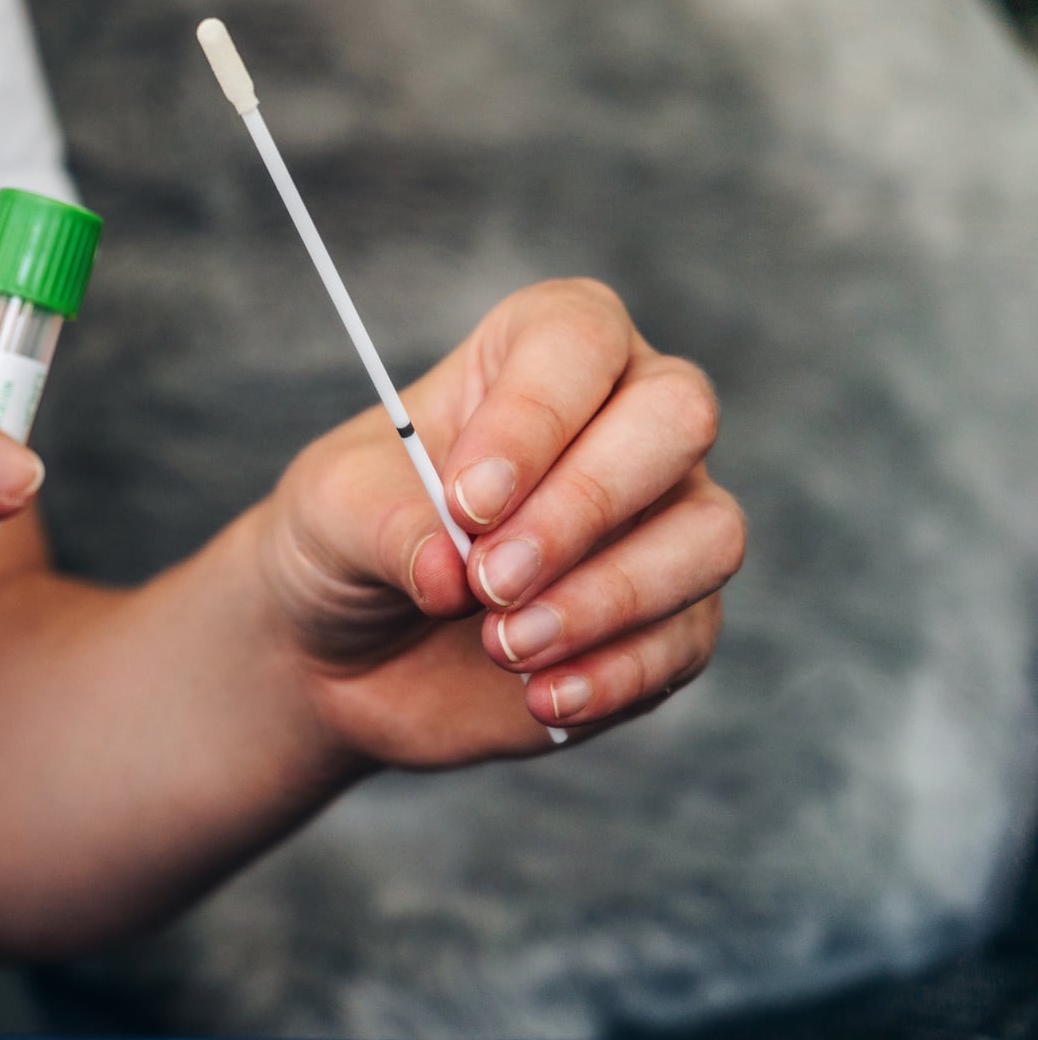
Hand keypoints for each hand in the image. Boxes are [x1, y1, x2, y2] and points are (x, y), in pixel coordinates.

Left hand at [253, 279, 744, 767]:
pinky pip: (686, 637)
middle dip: (583, 508)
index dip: (533, 419)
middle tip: (489, 581)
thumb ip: (387, 525)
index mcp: (541, 349)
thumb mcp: (332, 510)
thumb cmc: (350, 533)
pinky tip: (540, 697)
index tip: (466, 503)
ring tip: (504, 646)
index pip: (579, 341)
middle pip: (676, 417)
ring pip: (707, 534)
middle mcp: (626, 416)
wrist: (347, 642)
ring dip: (606, 599)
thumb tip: (453, 571)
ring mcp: (664, 517)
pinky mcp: (673, 618)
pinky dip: (615, 674)